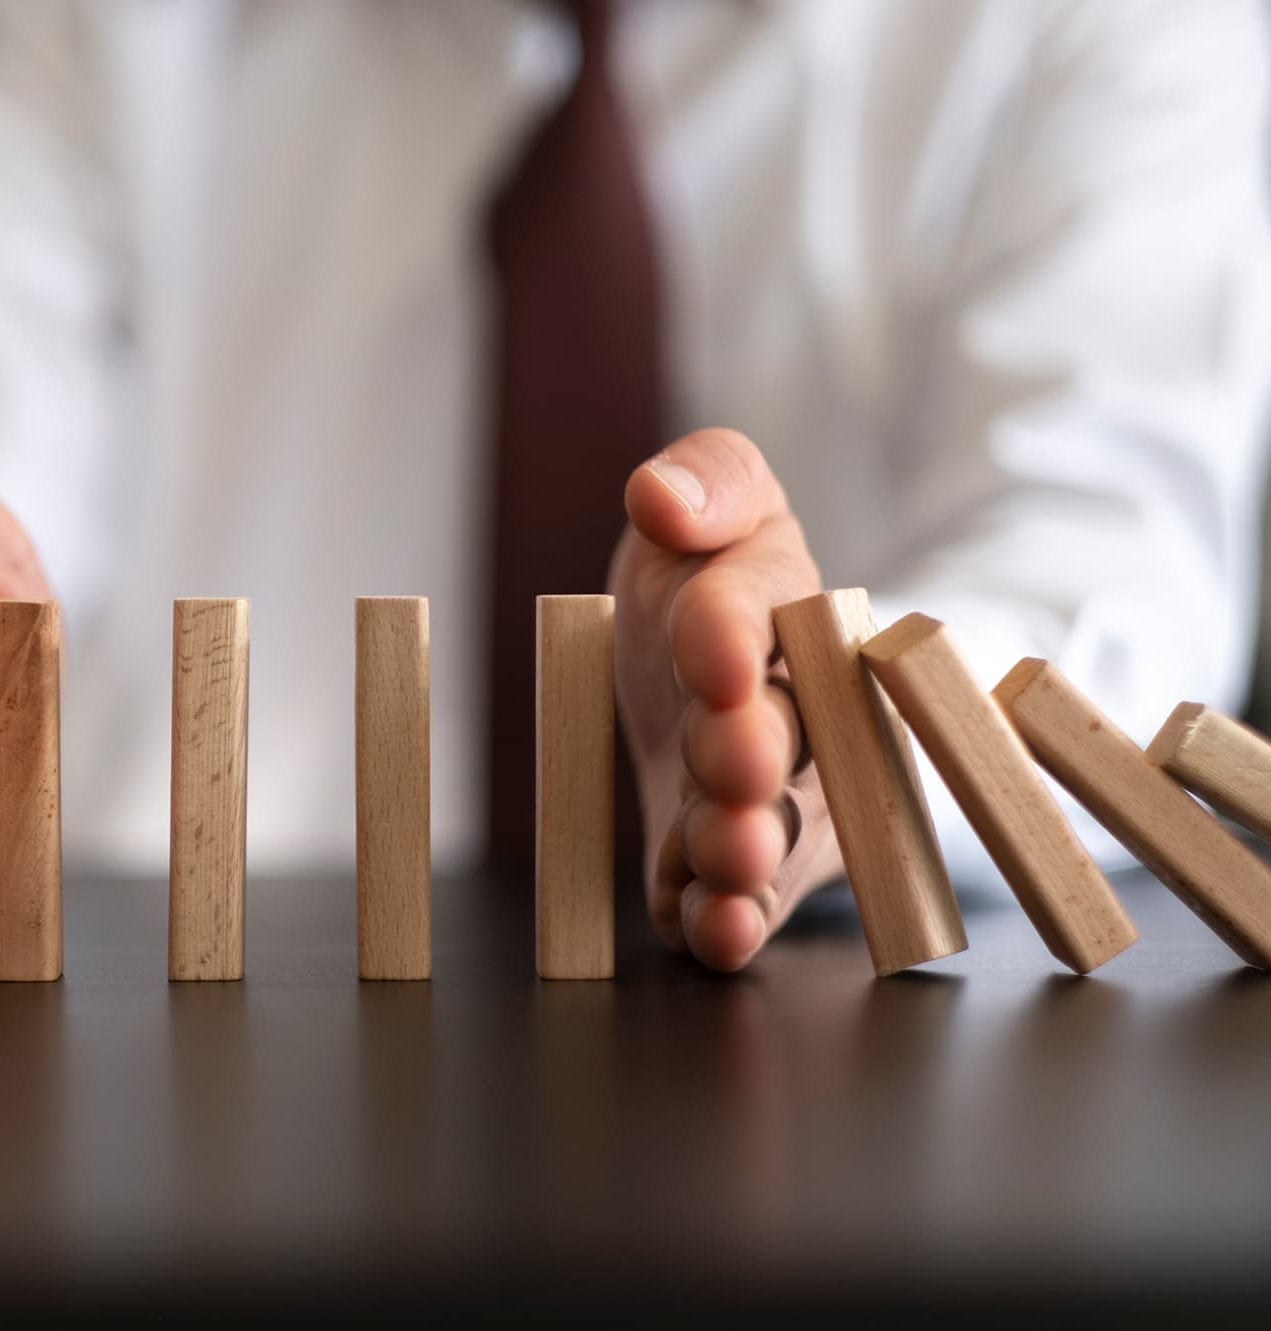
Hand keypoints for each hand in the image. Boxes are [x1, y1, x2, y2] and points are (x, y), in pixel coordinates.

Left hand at [610, 428, 844, 969]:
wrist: (699, 669)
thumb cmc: (709, 575)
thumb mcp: (711, 501)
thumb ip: (706, 481)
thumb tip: (659, 492)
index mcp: (788, 608)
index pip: (763, 608)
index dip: (732, 628)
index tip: (710, 648)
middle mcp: (800, 712)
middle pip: (786, 735)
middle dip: (756, 751)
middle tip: (737, 764)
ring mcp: (777, 800)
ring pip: (770, 828)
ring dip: (746, 847)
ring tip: (727, 858)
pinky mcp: (742, 869)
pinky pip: (739, 900)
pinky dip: (728, 920)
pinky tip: (714, 933)